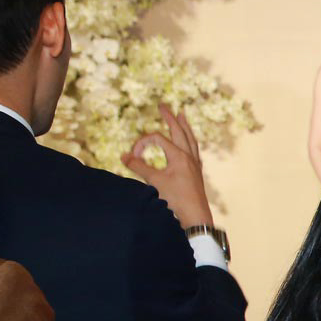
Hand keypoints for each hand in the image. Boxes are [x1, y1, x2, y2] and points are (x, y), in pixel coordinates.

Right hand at [124, 103, 213, 227]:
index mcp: (179, 155)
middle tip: (163, 105)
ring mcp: (194, 164)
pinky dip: (189, 141)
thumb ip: (139, 167)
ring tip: (182, 115)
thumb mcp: (154, 181)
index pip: (157, 139)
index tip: (131, 156)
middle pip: (179, 131)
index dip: (141, 143)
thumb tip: (124, 156)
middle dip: (170, 117)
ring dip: (184, 126)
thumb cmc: (176, 198)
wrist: (195, 215)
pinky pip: (193, 150)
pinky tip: (188, 142)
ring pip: (190, 139)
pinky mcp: (196, 172)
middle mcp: (189, 156)